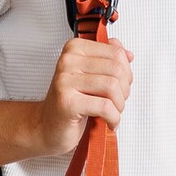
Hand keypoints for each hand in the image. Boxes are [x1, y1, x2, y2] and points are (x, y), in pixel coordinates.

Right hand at [31, 36, 132, 156]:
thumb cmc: (70, 103)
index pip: (116, 52)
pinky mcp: (67, 102)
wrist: (47, 127)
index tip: (121, 85)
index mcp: (75, 49)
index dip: (127, 72)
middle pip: (116, 69)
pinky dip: (114, 118)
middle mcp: (68, 61)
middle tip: (117, 102)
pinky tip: (109, 122)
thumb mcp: (91, 76)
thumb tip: (128, 55)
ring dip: (119, 105)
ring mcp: (65, 81)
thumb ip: (108, 61)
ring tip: (113, 112)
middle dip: (124, 90)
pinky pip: (105, 106)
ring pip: (112, 86)